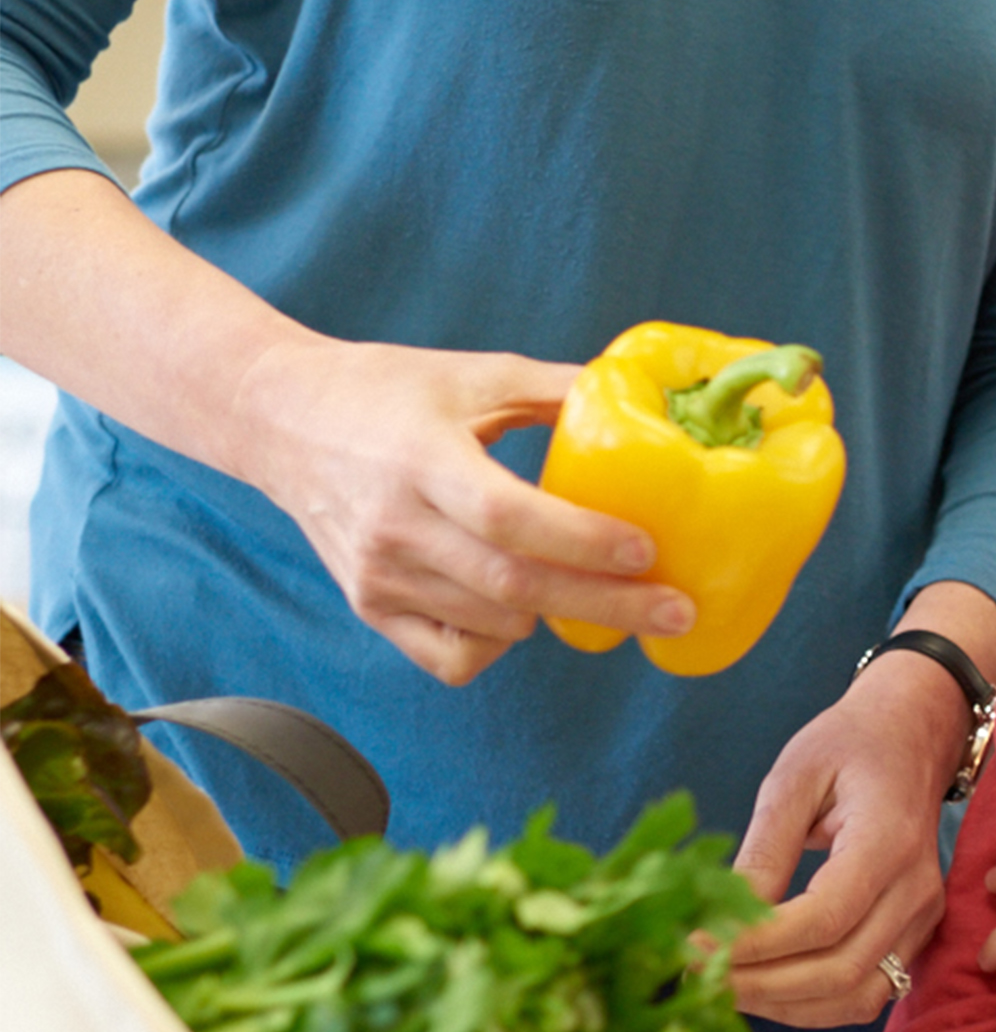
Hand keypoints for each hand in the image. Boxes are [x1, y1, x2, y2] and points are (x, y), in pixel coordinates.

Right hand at [233, 334, 694, 684]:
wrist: (282, 421)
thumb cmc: (387, 391)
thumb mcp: (473, 375)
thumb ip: (556, 388)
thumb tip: (640, 395)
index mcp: (423, 462)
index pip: (509, 518)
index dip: (582, 541)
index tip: (648, 550)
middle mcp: (395, 529)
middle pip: (515, 587)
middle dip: (608, 604)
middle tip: (677, 610)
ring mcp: (378, 577)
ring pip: (494, 624)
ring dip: (560, 613)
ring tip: (604, 589)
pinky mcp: (369, 607)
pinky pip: (451, 657)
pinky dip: (500, 643)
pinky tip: (520, 607)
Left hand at [728, 649, 966, 1026]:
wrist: (909, 738)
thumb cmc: (847, 745)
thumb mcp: (793, 776)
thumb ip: (765, 850)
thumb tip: (725, 918)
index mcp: (888, 840)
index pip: (824, 918)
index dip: (758, 945)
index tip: (696, 946)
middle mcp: (916, 889)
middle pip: (840, 970)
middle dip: (761, 985)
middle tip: (694, 974)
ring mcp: (923, 917)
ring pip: (856, 996)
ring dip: (784, 1006)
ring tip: (720, 986)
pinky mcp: (915, 934)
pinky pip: (867, 992)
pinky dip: (812, 1004)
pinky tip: (762, 986)